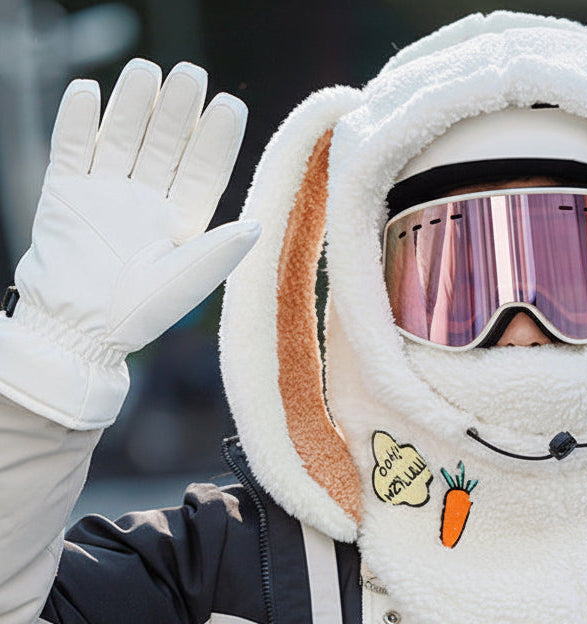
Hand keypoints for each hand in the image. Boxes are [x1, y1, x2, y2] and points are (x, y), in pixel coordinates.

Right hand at [1, 59, 258, 428]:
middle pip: (166, 145)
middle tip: (191, 74)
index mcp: (182, 221)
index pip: (203, 170)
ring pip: (122, 138)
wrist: (77, 329)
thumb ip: (219, 252)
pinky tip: (87, 91)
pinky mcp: (66, 194)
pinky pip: (72, 149)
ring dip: (133, 105)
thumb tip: (258, 225)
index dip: (217, 139)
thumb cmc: (138, 315)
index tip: (231, 106)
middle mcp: (148, 202)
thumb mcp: (186, 282)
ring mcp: (106, 194)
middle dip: (178, 110)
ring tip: (147, 71)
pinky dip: (77, 121)